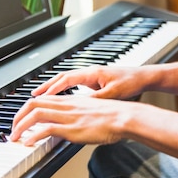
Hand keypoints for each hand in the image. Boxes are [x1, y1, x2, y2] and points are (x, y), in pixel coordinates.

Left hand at [10, 93, 132, 145]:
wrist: (124, 116)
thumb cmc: (113, 115)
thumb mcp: (92, 110)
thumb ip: (79, 113)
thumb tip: (72, 121)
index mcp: (71, 100)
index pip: (43, 98)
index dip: (28, 106)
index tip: (22, 116)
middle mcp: (67, 105)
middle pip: (34, 103)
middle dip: (18, 115)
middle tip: (13, 127)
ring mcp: (68, 115)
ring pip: (36, 114)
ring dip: (21, 125)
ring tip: (15, 136)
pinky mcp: (72, 128)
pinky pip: (46, 129)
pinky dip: (33, 135)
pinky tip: (28, 143)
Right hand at [31, 65, 147, 99]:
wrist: (144, 78)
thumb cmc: (131, 83)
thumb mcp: (112, 94)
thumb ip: (95, 99)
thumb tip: (78, 105)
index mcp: (92, 73)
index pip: (66, 78)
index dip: (51, 88)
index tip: (39, 96)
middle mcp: (91, 72)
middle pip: (64, 77)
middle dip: (48, 86)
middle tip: (33, 95)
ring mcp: (94, 76)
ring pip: (69, 80)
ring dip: (56, 87)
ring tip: (43, 97)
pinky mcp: (98, 81)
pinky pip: (76, 84)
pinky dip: (66, 89)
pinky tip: (63, 97)